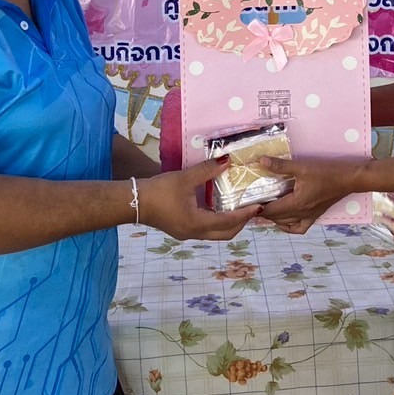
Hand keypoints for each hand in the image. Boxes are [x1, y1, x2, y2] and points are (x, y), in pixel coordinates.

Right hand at [136, 159, 260, 240]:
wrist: (133, 202)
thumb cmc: (159, 191)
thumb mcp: (184, 178)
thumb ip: (206, 170)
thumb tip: (227, 160)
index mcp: (197, 223)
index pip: (229, 222)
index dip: (246, 214)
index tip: (260, 206)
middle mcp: (195, 233)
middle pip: (226, 234)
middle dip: (241, 223)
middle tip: (252, 209)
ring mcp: (188, 234)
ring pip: (216, 234)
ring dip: (230, 224)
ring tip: (239, 208)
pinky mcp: (182, 230)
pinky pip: (206, 230)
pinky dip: (218, 222)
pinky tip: (219, 208)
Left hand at [256, 157, 365, 234]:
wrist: (350, 179)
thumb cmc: (327, 172)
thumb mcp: (302, 167)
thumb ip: (280, 166)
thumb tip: (261, 161)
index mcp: (296, 204)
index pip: (270, 211)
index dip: (256, 208)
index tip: (246, 203)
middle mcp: (301, 213)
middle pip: (276, 218)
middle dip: (263, 212)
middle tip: (253, 202)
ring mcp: (309, 216)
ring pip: (286, 223)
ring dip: (274, 218)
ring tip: (266, 209)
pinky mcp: (316, 215)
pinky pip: (299, 227)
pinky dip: (289, 226)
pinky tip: (284, 220)